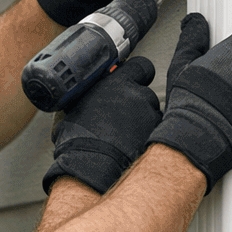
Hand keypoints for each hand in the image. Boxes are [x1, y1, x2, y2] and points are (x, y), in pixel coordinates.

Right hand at [43, 55, 160, 194]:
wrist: (90, 166)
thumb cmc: (76, 139)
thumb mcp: (74, 109)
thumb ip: (88, 96)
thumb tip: (86, 94)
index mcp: (117, 83)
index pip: (141, 66)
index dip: (138, 75)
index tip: (132, 83)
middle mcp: (138, 94)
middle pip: (147, 93)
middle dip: (139, 103)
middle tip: (124, 117)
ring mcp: (150, 115)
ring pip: (153, 114)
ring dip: (144, 122)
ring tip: (126, 137)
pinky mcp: (157, 135)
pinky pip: (157, 132)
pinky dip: (148, 138)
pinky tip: (133, 147)